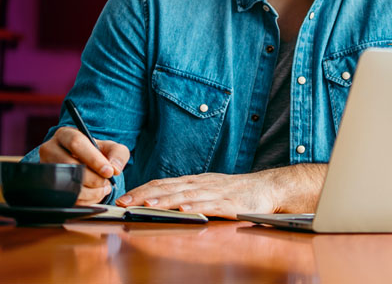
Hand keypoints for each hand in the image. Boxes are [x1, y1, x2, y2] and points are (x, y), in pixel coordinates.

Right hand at [39, 126, 129, 204]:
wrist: (85, 165)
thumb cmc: (97, 154)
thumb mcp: (111, 148)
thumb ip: (118, 154)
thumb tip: (114, 169)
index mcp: (65, 135)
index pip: (77, 143)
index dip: (94, 159)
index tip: (109, 172)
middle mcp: (50, 149)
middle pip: (71, 166)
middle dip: (94, 178)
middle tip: (106, 182)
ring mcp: (46, 169)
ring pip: (67, 185)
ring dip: (90, 192)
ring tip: (102, 188)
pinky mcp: (47, 187)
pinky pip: (65, 198)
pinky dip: (85, 200)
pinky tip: (94, 195)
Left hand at [116, 164, 326, 218]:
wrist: (268, 188)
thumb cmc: (236, 191)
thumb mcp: (208, 189)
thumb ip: (187, 194)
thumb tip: (161, 200)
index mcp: (194, 181)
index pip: (162, 184)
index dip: (142, 190)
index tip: (123, 198)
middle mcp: (201, 184)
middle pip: (168, 188)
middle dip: (144, 196)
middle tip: (124, 203)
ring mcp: (215, 192)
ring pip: (185, 196)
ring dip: (164, 201)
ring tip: (146, 206)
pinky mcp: (229, 203)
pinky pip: (210, 205)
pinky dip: (195, 206)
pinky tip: (183, 209)